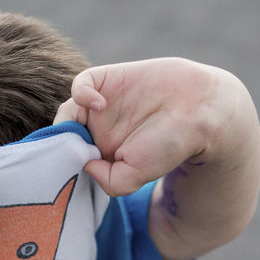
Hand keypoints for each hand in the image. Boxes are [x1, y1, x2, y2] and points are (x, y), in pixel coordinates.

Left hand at [54, 58, 230, 195]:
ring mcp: (101, 103)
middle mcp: (98, 129)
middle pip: (63, 134)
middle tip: (73, 149)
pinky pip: (80, 84)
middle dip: (61, 143)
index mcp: (102, 153)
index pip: (69, 156)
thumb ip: (105, 179)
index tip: (69, 165)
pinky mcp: (108, 80)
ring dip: (68, 122)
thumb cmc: (170, 145)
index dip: (64, 160)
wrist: (198, 109)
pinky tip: (100, 105)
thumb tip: (83, 162)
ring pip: (68, 111)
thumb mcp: (134, 176)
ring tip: (85, 132)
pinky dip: (82, 94)